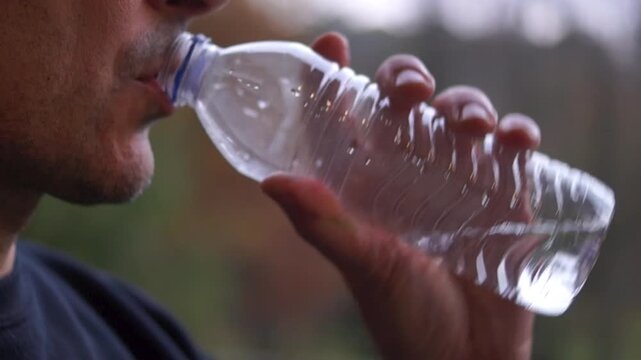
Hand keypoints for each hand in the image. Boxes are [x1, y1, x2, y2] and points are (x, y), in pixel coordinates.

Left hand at [262, 32, 536, 359]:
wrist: (464, 356)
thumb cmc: (405, 315)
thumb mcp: (364, 264)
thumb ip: (323, 223)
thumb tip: (271, 180)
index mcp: (366, 181)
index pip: (347, 115)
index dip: (336, 75)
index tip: (332, 45)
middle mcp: (407, 171)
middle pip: (405, 100)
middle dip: (407, 78)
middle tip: (412, 89)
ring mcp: (457, 178)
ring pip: (460, 112)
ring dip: (466, 103)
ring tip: (469, 126)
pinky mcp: (502, 192)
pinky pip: (512, 147)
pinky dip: (516, 132)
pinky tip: (514, 140)